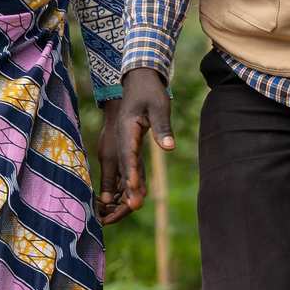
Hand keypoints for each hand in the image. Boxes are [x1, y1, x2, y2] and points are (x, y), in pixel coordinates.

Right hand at [96, 67, 175, 223]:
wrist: (137, 81)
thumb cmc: (149, 92)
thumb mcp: (159, 106)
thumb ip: (163, 127)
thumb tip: (170, 148)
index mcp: (127, 129)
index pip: (129, 155)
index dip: (132, 174)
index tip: (134, 189)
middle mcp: (120, 140)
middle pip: (124, 167)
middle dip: (128, 189)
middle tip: (133, 208)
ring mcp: (121, 144)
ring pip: (124, 170)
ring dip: (128, 189)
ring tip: (133, 209)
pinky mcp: (127, 146)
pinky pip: (129, 167)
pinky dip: (132, 181)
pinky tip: (136, 196)